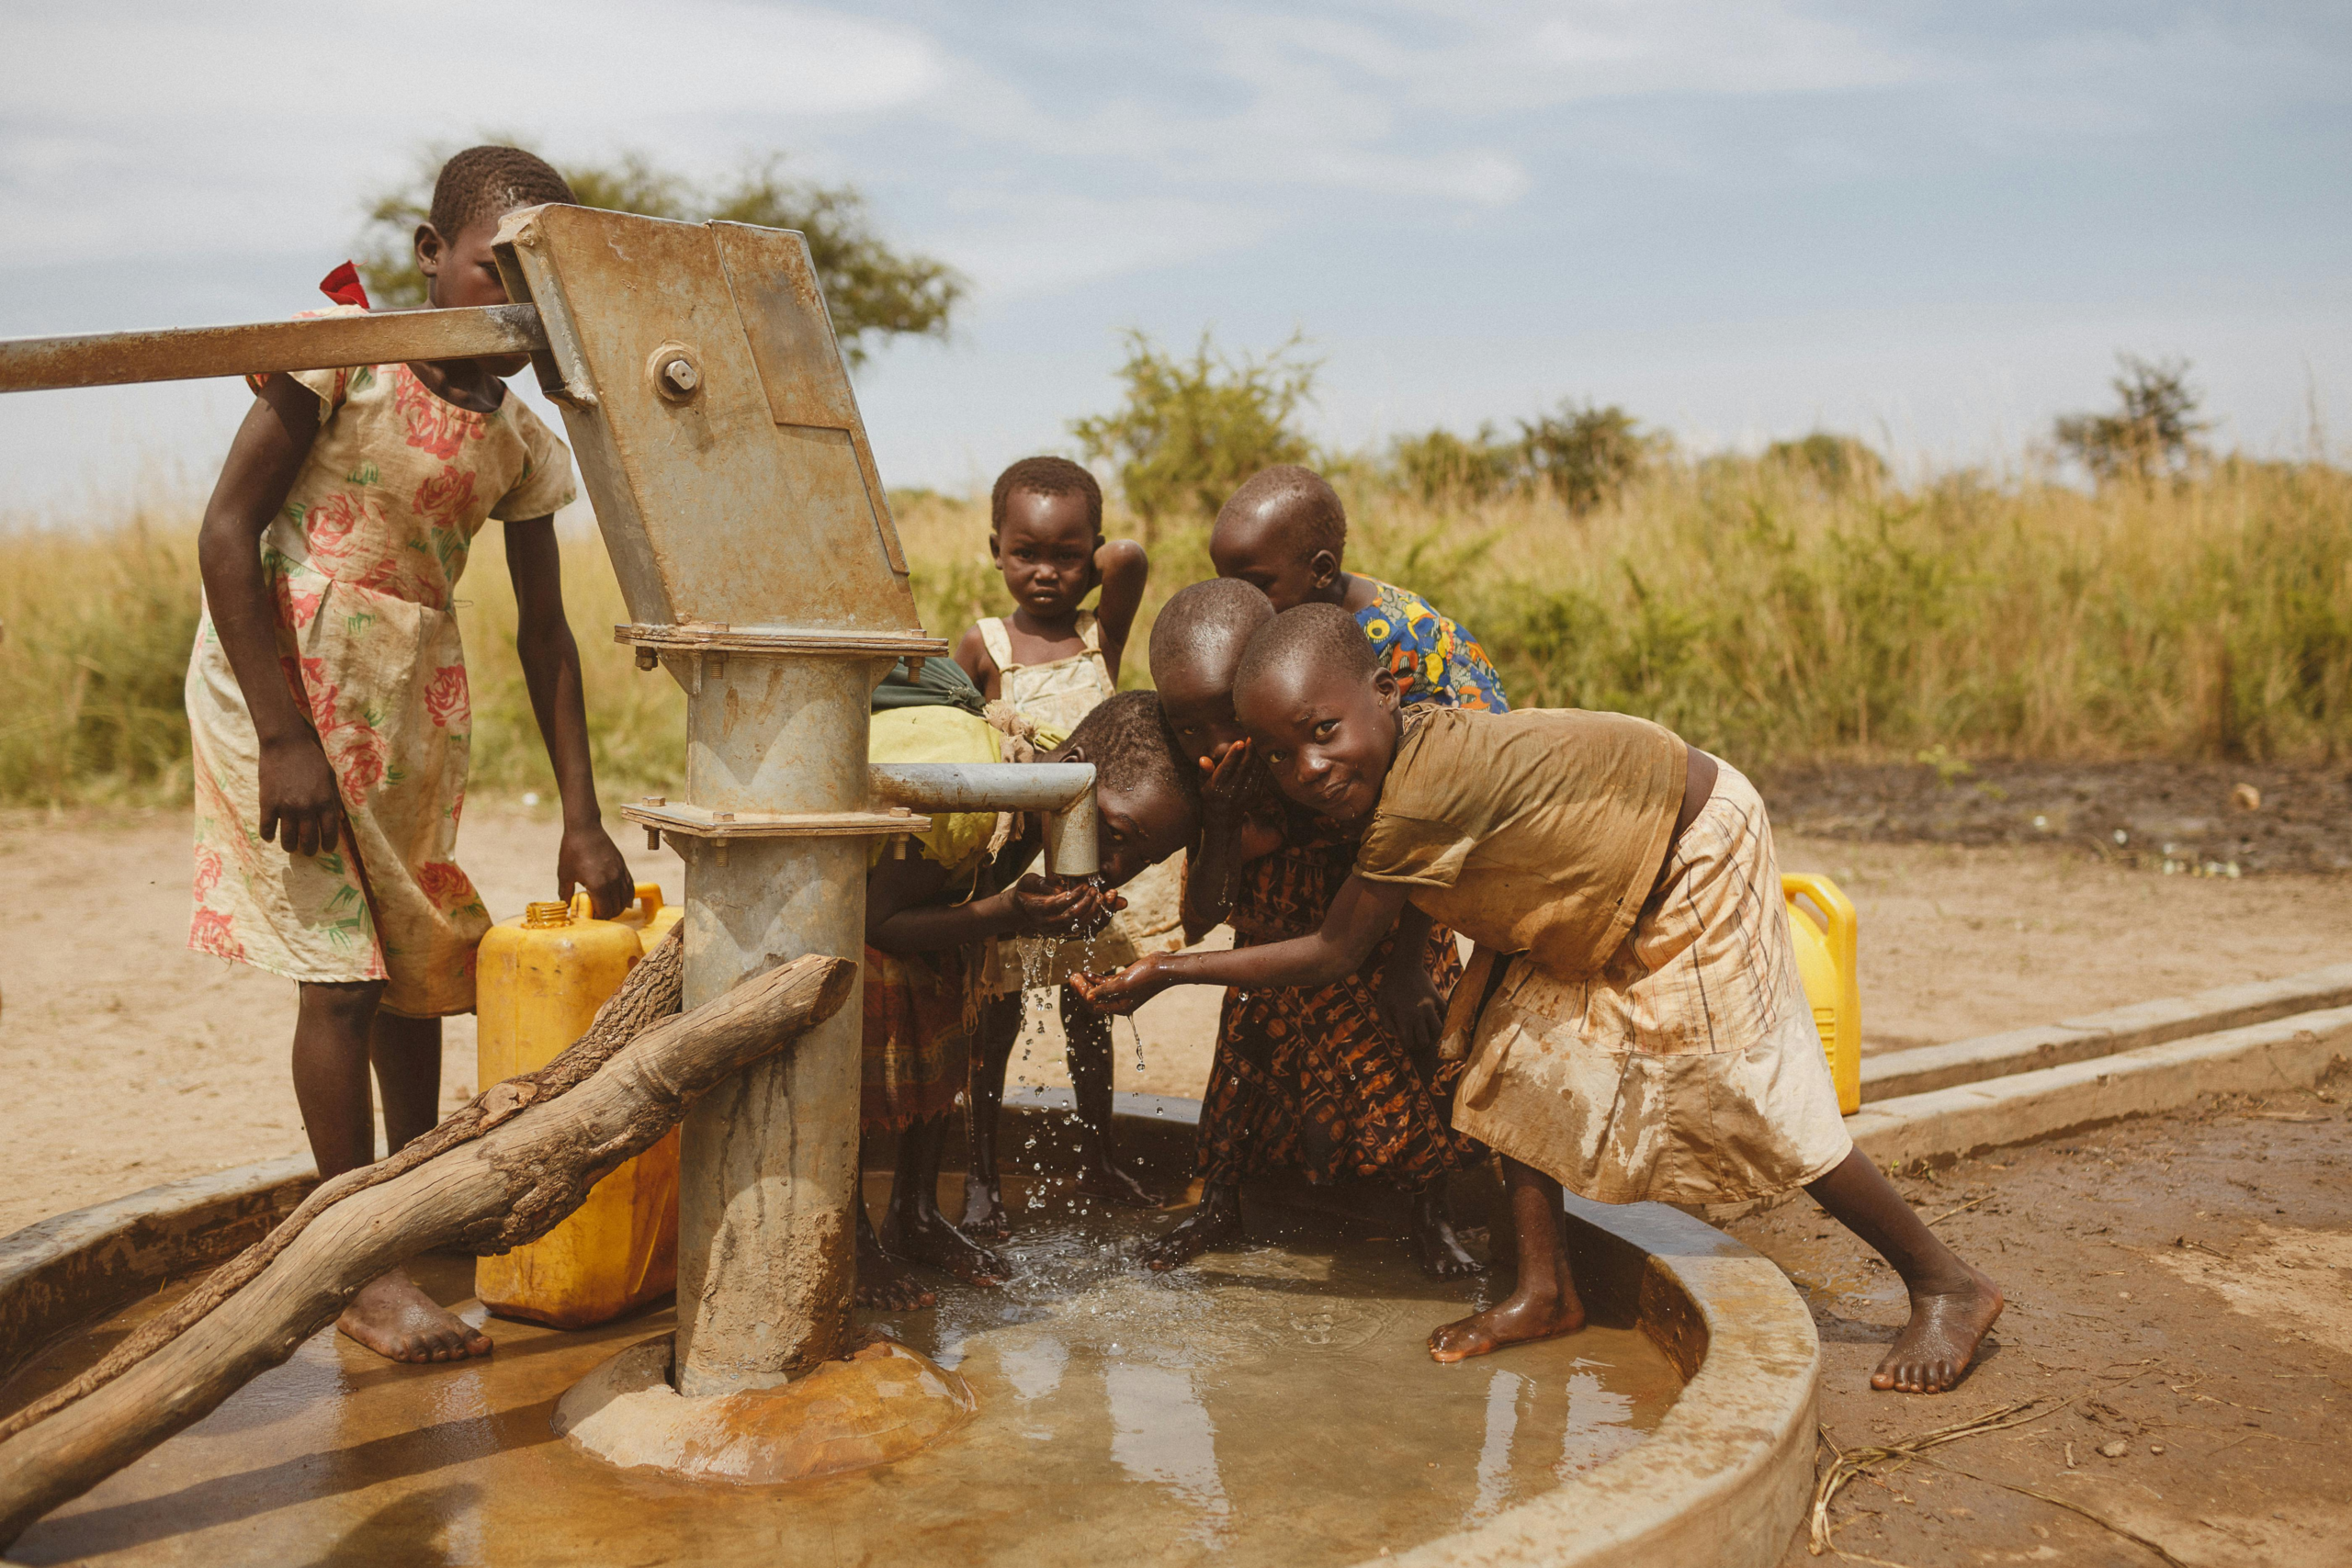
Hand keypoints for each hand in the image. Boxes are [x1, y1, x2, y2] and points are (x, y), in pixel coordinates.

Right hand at [258, 733, 346, 857]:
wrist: (285, 744)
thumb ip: (335, 799)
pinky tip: (270, 837)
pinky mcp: (267, 804)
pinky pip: (267, 829)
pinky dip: (268, 836)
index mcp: (325, 801)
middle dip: (309, 849)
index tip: (327, 849)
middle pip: (309, 839)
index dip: (329, 844)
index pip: (330, 832)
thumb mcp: (330, 777)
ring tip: (291, 847)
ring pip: (288, 839)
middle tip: (308, 851)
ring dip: (290, 847)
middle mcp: (307, 808)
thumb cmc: (311, 759)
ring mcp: (286, 807)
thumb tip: (340, 819)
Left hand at [558, 823, 632, 917]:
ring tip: (608, 909)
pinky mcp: (623, 867)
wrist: (585, 829)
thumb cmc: (572, 850)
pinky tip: (622, 901)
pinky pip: (630, 887)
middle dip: (607, 915)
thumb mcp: (564, 874)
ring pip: (625, 899)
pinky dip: (627, 897)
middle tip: (597, 915)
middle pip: (616, 907)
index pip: (604, 911)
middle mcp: (613, 881)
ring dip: (618, 907)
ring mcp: (620, 873)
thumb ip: (565, 893)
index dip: (598, 918)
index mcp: (598, 885)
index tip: (590, 918)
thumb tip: (565, 907)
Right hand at [1007, 872, 1123, 938]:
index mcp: (1036, 909)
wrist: (1020, 911)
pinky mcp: (1064, 934)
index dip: (1074, 895)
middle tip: (1096, 890)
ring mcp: (1055, 931)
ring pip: (1079, 926)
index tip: (1084, 885)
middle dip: (1087, 903)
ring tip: (1103, 897)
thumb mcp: (1028, 881)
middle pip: (1071, 918)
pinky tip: (1104, 907)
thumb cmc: (1025, 891)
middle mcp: (1046, 923)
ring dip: (1095, 912)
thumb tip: (1061, 888)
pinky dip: (1096, 920)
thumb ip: (1043, 883)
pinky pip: (1084, 931)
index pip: (1058, 904)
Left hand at [1067, 954, 1176, 1015]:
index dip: (1082, 994)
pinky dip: (1096, 978)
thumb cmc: (1146, 976)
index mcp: (1120, 1007)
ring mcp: (1123, 991)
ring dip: (1087, 983)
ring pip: (1100, 990)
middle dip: (1082, 989)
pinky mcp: (1125, 981)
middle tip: (1071, 977)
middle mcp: (1120, 1001)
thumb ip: (1104, 991)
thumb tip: (1087, 997)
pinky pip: (1107, 982)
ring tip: (1076, 974)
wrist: (1164, 966)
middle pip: (1095, 998)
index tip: (1074, 981)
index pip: (1094, 1005)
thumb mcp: (1123, 984)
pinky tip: (1087, 972)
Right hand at [1200, 739, 1274, 828]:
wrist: (1223, 818)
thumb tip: (1203, 759)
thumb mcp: (1202, 785)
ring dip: (1258, 755)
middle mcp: (1232, 792)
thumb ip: (1203, 771)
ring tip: (1260, 740)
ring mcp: (1246, 795)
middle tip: (1253, 735)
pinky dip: (1263, 764)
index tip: (1239, 742)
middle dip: (1250, 751)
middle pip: (1243, 768)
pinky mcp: (1256, 796)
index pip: (1226, 769)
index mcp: (1217, 787)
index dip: (1233, 755)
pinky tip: (1263, 753)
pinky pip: (1262, 776)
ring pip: (1255, 771)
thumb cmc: (1210, 795)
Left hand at [1379, 961, 1445, 1075]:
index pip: (1409, 1042)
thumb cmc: (1389, 986)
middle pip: (1425, 1040)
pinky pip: (1446, 1012)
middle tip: (1417, 1039)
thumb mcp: (1381, 1004)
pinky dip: (1444, 1018)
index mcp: (1403, 1018)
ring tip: (1429, 1032)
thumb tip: (1396, 1036)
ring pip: (1438, 1030)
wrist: (1403, 965)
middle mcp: (1418, 1015)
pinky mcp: (1437, 997)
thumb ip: (1386, 1023)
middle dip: (1420, 1043)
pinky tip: (1438, 1018)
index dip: (1408, 1045)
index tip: (1407, 1041)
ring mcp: (1429, 1006)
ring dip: (1434, 1034)